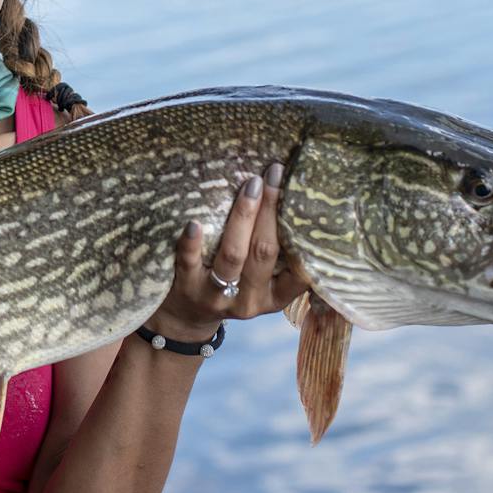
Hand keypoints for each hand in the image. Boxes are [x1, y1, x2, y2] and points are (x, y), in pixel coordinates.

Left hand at [147, 162, 308, 341]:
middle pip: (264, 252)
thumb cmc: (233, 287)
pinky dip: (192, 243)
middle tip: (275, 174)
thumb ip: (278, 255)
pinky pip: (190, 263)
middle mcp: (249, 299)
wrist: (186, 318)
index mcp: (275, 296)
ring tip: (251, 185)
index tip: (306, 198)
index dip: (303, 235)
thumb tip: (295, 199)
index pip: (299, 271)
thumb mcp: (261, 282)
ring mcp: (217, 295)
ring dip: (243, 216)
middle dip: (271, 210)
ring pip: (233, 255)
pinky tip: (194, 222)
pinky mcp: (187, 288)